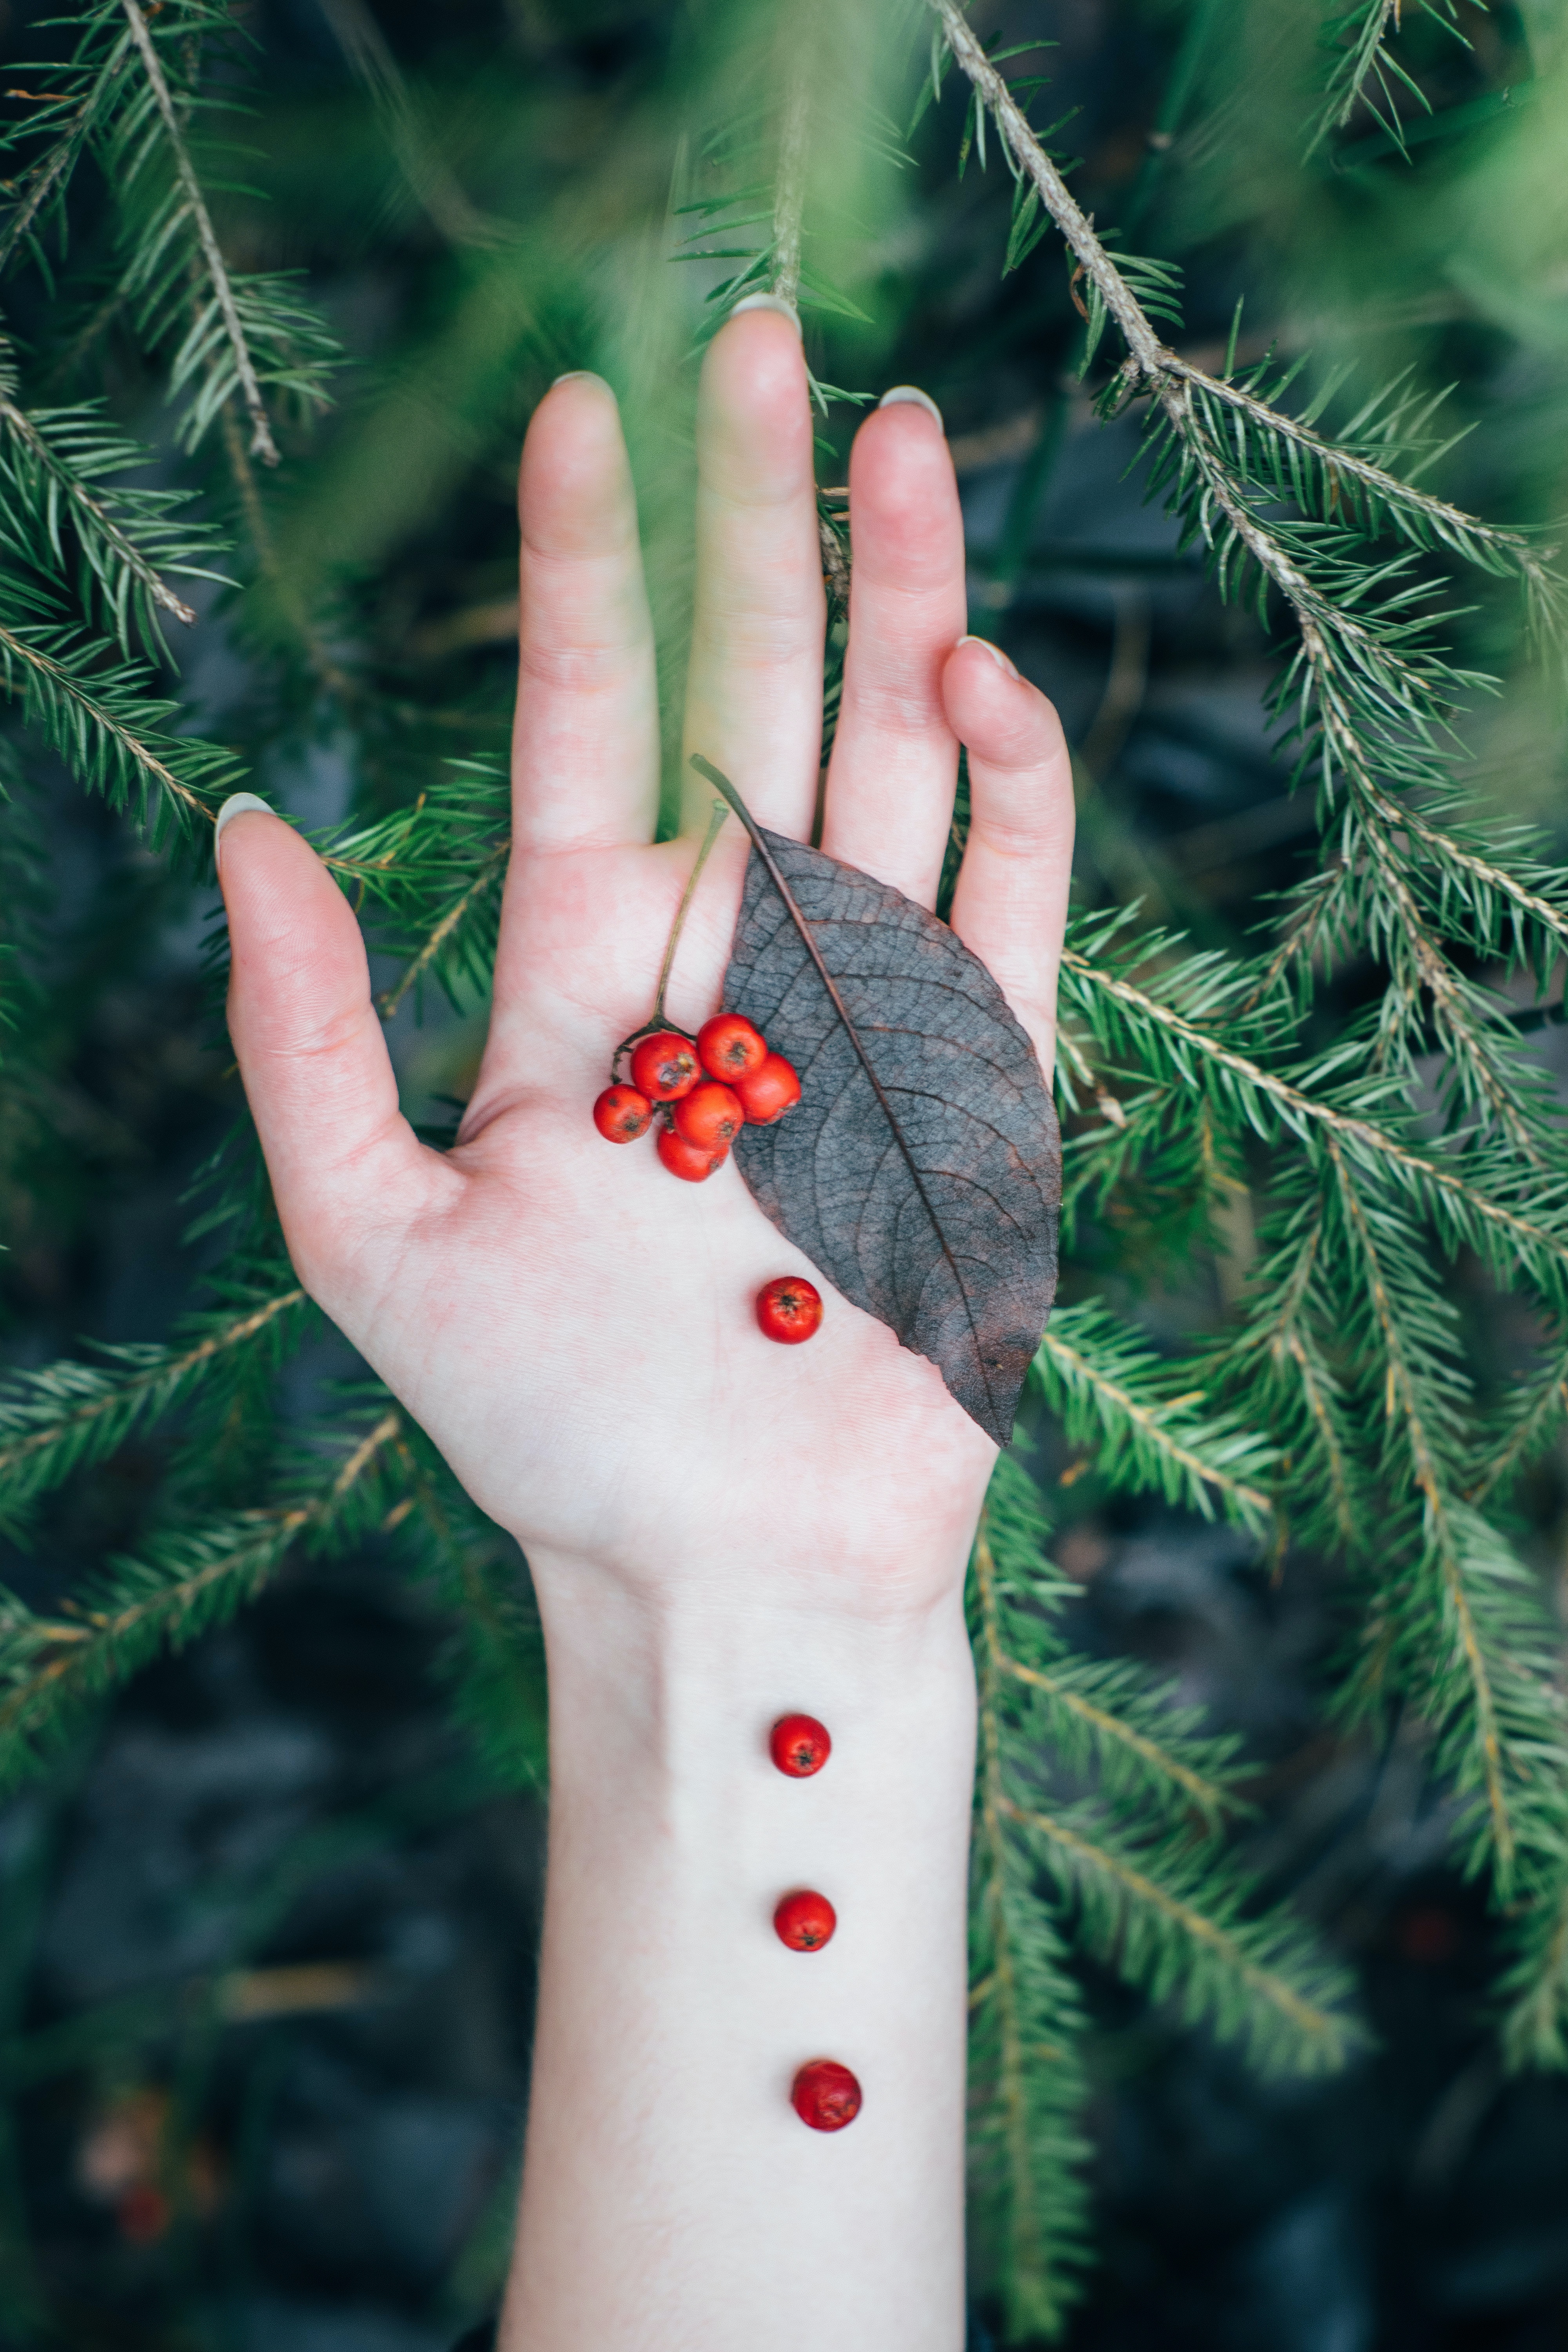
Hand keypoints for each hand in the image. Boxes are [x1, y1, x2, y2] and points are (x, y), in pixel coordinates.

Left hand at [219, 305, 1073, 1620]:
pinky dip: (1004, 778)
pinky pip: (1008, 890)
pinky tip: (967, 669)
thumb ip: (304, 1032)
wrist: (715, 1566)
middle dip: (761, 523)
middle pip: (755, 696)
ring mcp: (864, 1004)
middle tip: (767, 339)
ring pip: (894, 754)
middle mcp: (729, 960)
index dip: (585, 571)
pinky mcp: (981, 1073)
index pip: (589, 725)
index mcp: (585, 977)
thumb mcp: (368, 1232)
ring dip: (901, 592)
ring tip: (897, 425)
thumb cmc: (540, 1429)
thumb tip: (240, 823)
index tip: (579, 409)